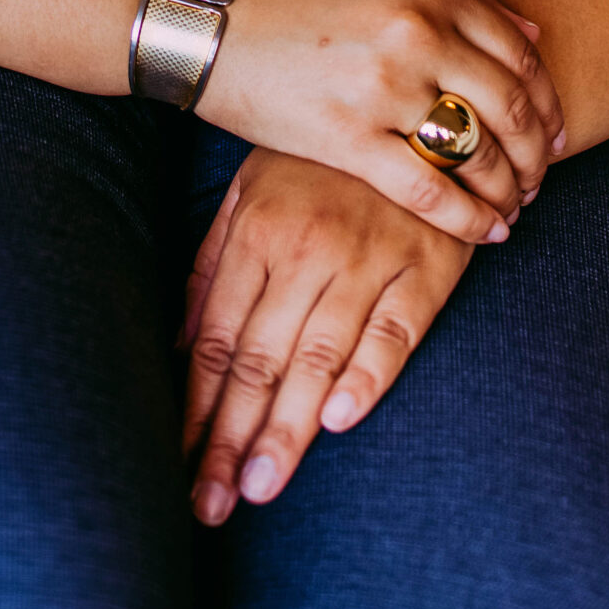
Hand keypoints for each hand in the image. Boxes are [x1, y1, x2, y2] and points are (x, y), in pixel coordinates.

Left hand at [182, 148, 471, 523]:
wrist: (417, 104)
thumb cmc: (320, 156)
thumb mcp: (252, 188)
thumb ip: (215, 262)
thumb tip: (182, 345)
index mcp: (260, 230)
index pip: (219, 338)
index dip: (199, 408)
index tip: (182, 467)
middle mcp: (309, 248)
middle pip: (260, 358)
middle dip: (232, 438)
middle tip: (212, 503)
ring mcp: (370, 258)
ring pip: (320, 356)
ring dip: (288, 428)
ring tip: (261, 486)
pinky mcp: (426, 266)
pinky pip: (395, 330)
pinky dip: (368, 374)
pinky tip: (340, 419)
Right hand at [195, 0, 563, 243]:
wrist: (206, 18)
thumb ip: (454, 1)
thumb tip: (528, 33)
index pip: (519, 55)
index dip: (548, 101)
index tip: (556, 130)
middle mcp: (416, 35)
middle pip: (511, 107)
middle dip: (537, 151)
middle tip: (541, 178)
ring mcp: (383, 88)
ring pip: (476, 152)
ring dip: (507, 188)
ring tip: (513, 206)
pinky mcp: (346, 137)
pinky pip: (428, 190)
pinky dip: (467, 217)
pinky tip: (485, 232)